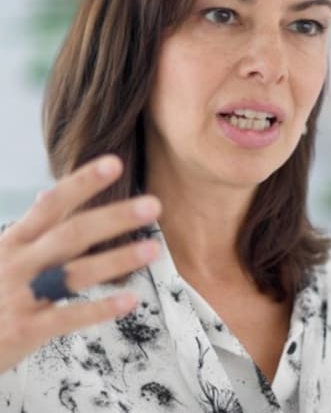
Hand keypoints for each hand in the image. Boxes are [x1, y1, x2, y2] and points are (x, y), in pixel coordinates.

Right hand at [0, 155, 161, 371]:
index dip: (82, 182)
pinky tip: (131, 300)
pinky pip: (69, 317)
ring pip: (75, 273)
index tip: (115, 162)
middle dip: (113, 218)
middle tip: (153, 204)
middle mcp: (19, 263)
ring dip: (117, 259)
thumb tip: (46, 193)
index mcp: (15, 241)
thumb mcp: (1, 255)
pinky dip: (100, 308)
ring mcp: (22, 296)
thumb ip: (29, 229)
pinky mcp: (26, 329)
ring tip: (154, 249)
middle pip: (71, 234)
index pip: (52, 204)